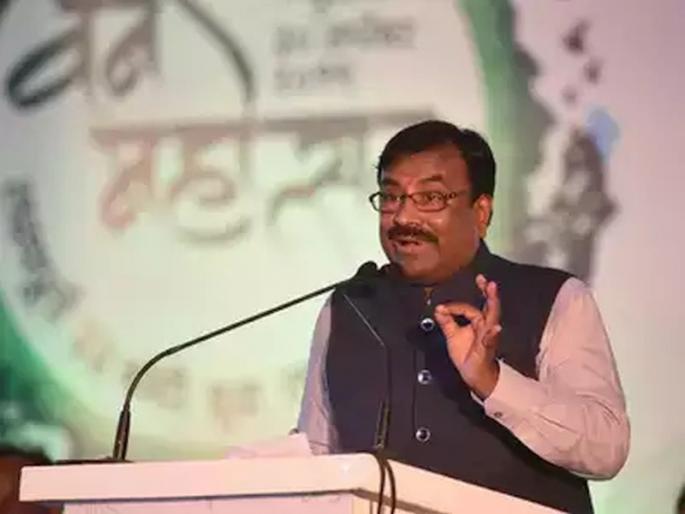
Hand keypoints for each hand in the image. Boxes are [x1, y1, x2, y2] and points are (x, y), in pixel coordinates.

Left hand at [433, 274, 501, 398]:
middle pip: (489, 306)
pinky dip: (492, 334)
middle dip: (488, 292)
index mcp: (478, 322)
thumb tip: (438, 309)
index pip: (469, 308)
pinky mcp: (486, 348)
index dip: (456, 306)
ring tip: (492, 291)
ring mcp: (487, 336)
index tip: (443, 309)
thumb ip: (446, 321)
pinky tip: (495, 328)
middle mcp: (485, 326)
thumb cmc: (467, 354)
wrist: (474, 374)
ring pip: (491, 318)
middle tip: (487, 280)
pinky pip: (490, 340)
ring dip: (492, 303)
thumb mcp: (453, 336)